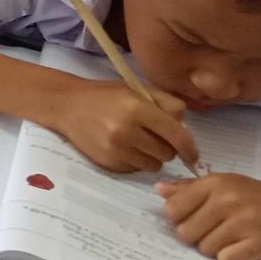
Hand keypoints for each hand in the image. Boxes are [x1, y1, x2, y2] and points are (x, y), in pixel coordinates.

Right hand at [50, 78, 201, 173]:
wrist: (66, 105)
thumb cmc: (105, 95)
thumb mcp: (137, 90)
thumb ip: (167, 104)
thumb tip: (186, 129)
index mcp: (138, 108)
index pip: (177, 135)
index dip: (190, 148)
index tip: (193, 156)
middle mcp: (127, 131)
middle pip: (167, 153)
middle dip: (166, 147)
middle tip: (154, 137)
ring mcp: (116, 149)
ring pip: (153, 165)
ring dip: (152, 157)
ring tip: (139, 143)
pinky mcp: (108, 163)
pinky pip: (135, 169)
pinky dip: (135, 161)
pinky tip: (123, 147)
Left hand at [157, 175, 260, 259]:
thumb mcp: (227, 184)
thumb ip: (191, 189)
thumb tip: (159, 190)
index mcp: (215, 183)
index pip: (173, 209)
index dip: (181, 220)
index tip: (197, 220)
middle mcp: (226, 200)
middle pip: (186, 233)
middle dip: (199, 238)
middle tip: (220, 232)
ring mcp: (243, 222)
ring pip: (205, 249)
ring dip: (217, 249)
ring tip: (236, 239)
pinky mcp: (259, 244)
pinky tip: (245, 250)